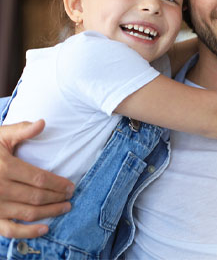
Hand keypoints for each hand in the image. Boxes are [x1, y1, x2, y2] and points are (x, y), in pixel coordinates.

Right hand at [0, 120, 73, 237]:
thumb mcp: (0, 136)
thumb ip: (21, 130)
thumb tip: (42, 123)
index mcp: (5, 167)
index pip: (39, 179)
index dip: (58, 184)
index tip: (71, 185)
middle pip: (37, 196)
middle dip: (58, 197)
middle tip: (71, 195)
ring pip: (28, 213)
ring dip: (49, 212)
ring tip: (65, 207)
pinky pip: (9, 230)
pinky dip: (28, 232)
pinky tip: (45, 229)